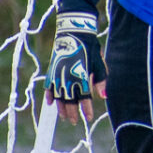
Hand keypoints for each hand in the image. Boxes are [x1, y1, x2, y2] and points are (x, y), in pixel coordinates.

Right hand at [46, 5, 105, 123]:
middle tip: (74, 121)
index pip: (84, 98)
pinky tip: (50, 103)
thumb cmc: (89, 47)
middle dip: (72, 113)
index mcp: (81, 77)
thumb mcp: (98, 63)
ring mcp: (58, 74)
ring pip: (58, 97)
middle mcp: (68, 78)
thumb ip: (101, 81)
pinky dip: (49, 95)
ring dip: (61, 108)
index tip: (88, 117)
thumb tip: (104, 96)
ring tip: (64, 116)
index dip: (86, 109)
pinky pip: (48, 86)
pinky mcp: (52, 70)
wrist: (74, 32)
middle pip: (69, 101)